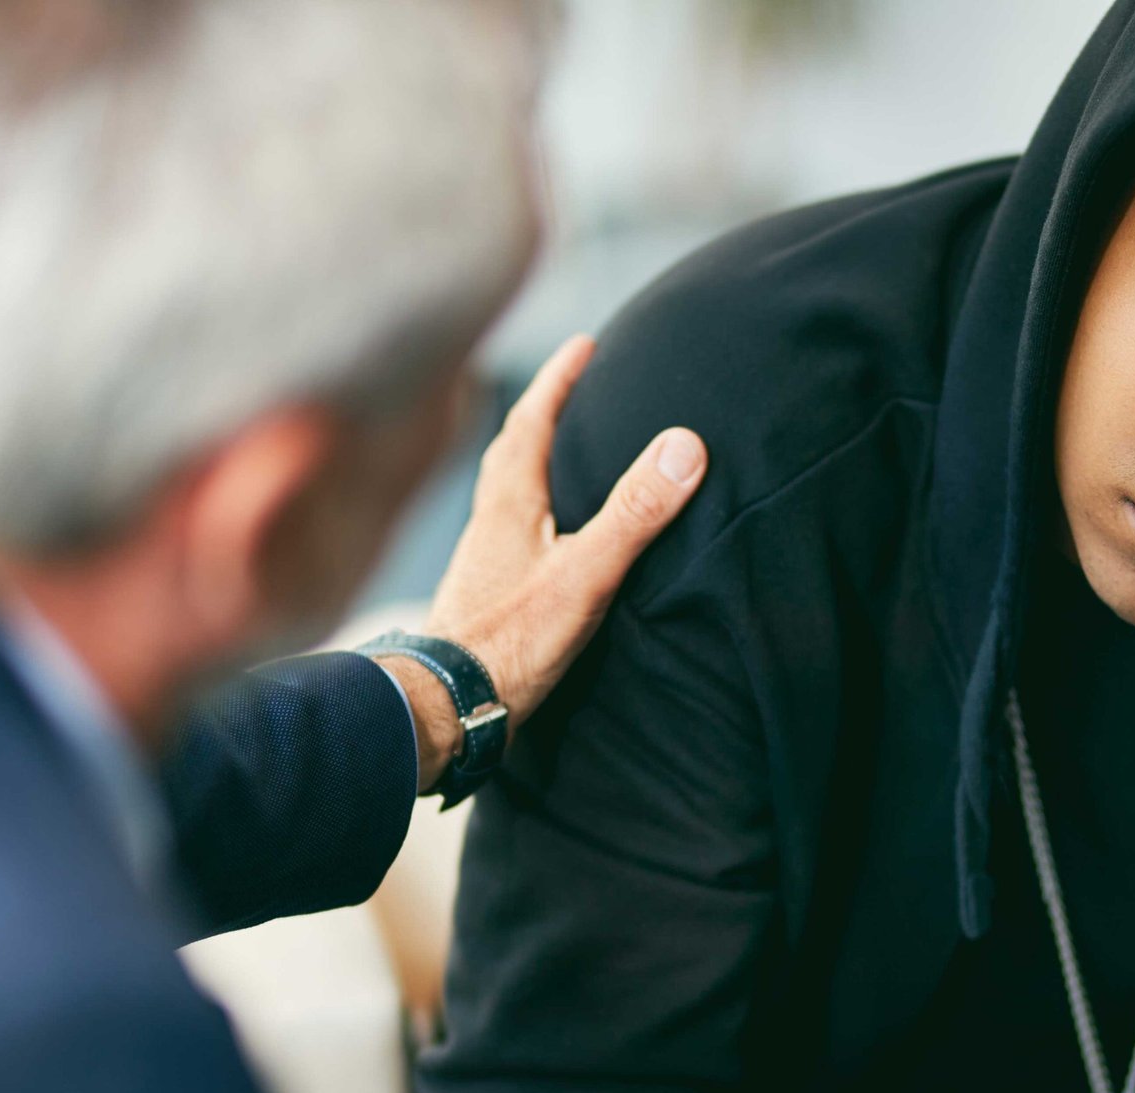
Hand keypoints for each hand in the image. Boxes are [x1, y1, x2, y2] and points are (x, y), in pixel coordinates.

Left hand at [391, 333, 707, 790]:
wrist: (449, 706)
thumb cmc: (511, 643)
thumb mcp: (586, 575)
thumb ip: (634, 514)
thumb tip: (685, 447)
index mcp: (510, 503)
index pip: (533, 420)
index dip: (561, 380)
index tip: (586, 345)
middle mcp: (490, 522)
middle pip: (512, 450)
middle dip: (544, 413)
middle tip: (573, 389)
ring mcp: (484, 560)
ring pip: (506, 492)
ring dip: (532, 462)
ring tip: (562, 454)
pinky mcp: (486, 595)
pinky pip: (508, 532)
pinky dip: (529, 513)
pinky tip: (545, 538)